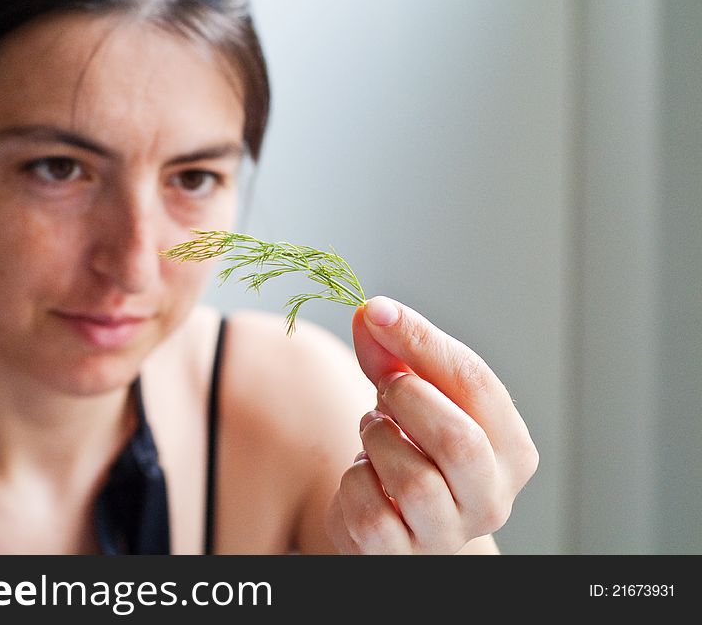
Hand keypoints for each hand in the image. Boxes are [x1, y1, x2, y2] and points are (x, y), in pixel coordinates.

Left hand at [325, 296, 537, 553]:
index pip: (477, 385)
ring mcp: (449, 534)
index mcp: (513, 451)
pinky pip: (369, 508)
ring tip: (376, 435)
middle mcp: (493, 499)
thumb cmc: (414, 450)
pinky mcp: (400, 556)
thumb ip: (395, 356)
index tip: (376, 310)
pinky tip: (364, 476)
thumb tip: (370, 312)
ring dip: (376, 440)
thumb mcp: (413, 398)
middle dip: (406, 398)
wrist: (397, 524)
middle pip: (458, 439)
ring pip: (412, 479)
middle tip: (386, 389)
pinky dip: (354, 480)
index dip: (422, 340)